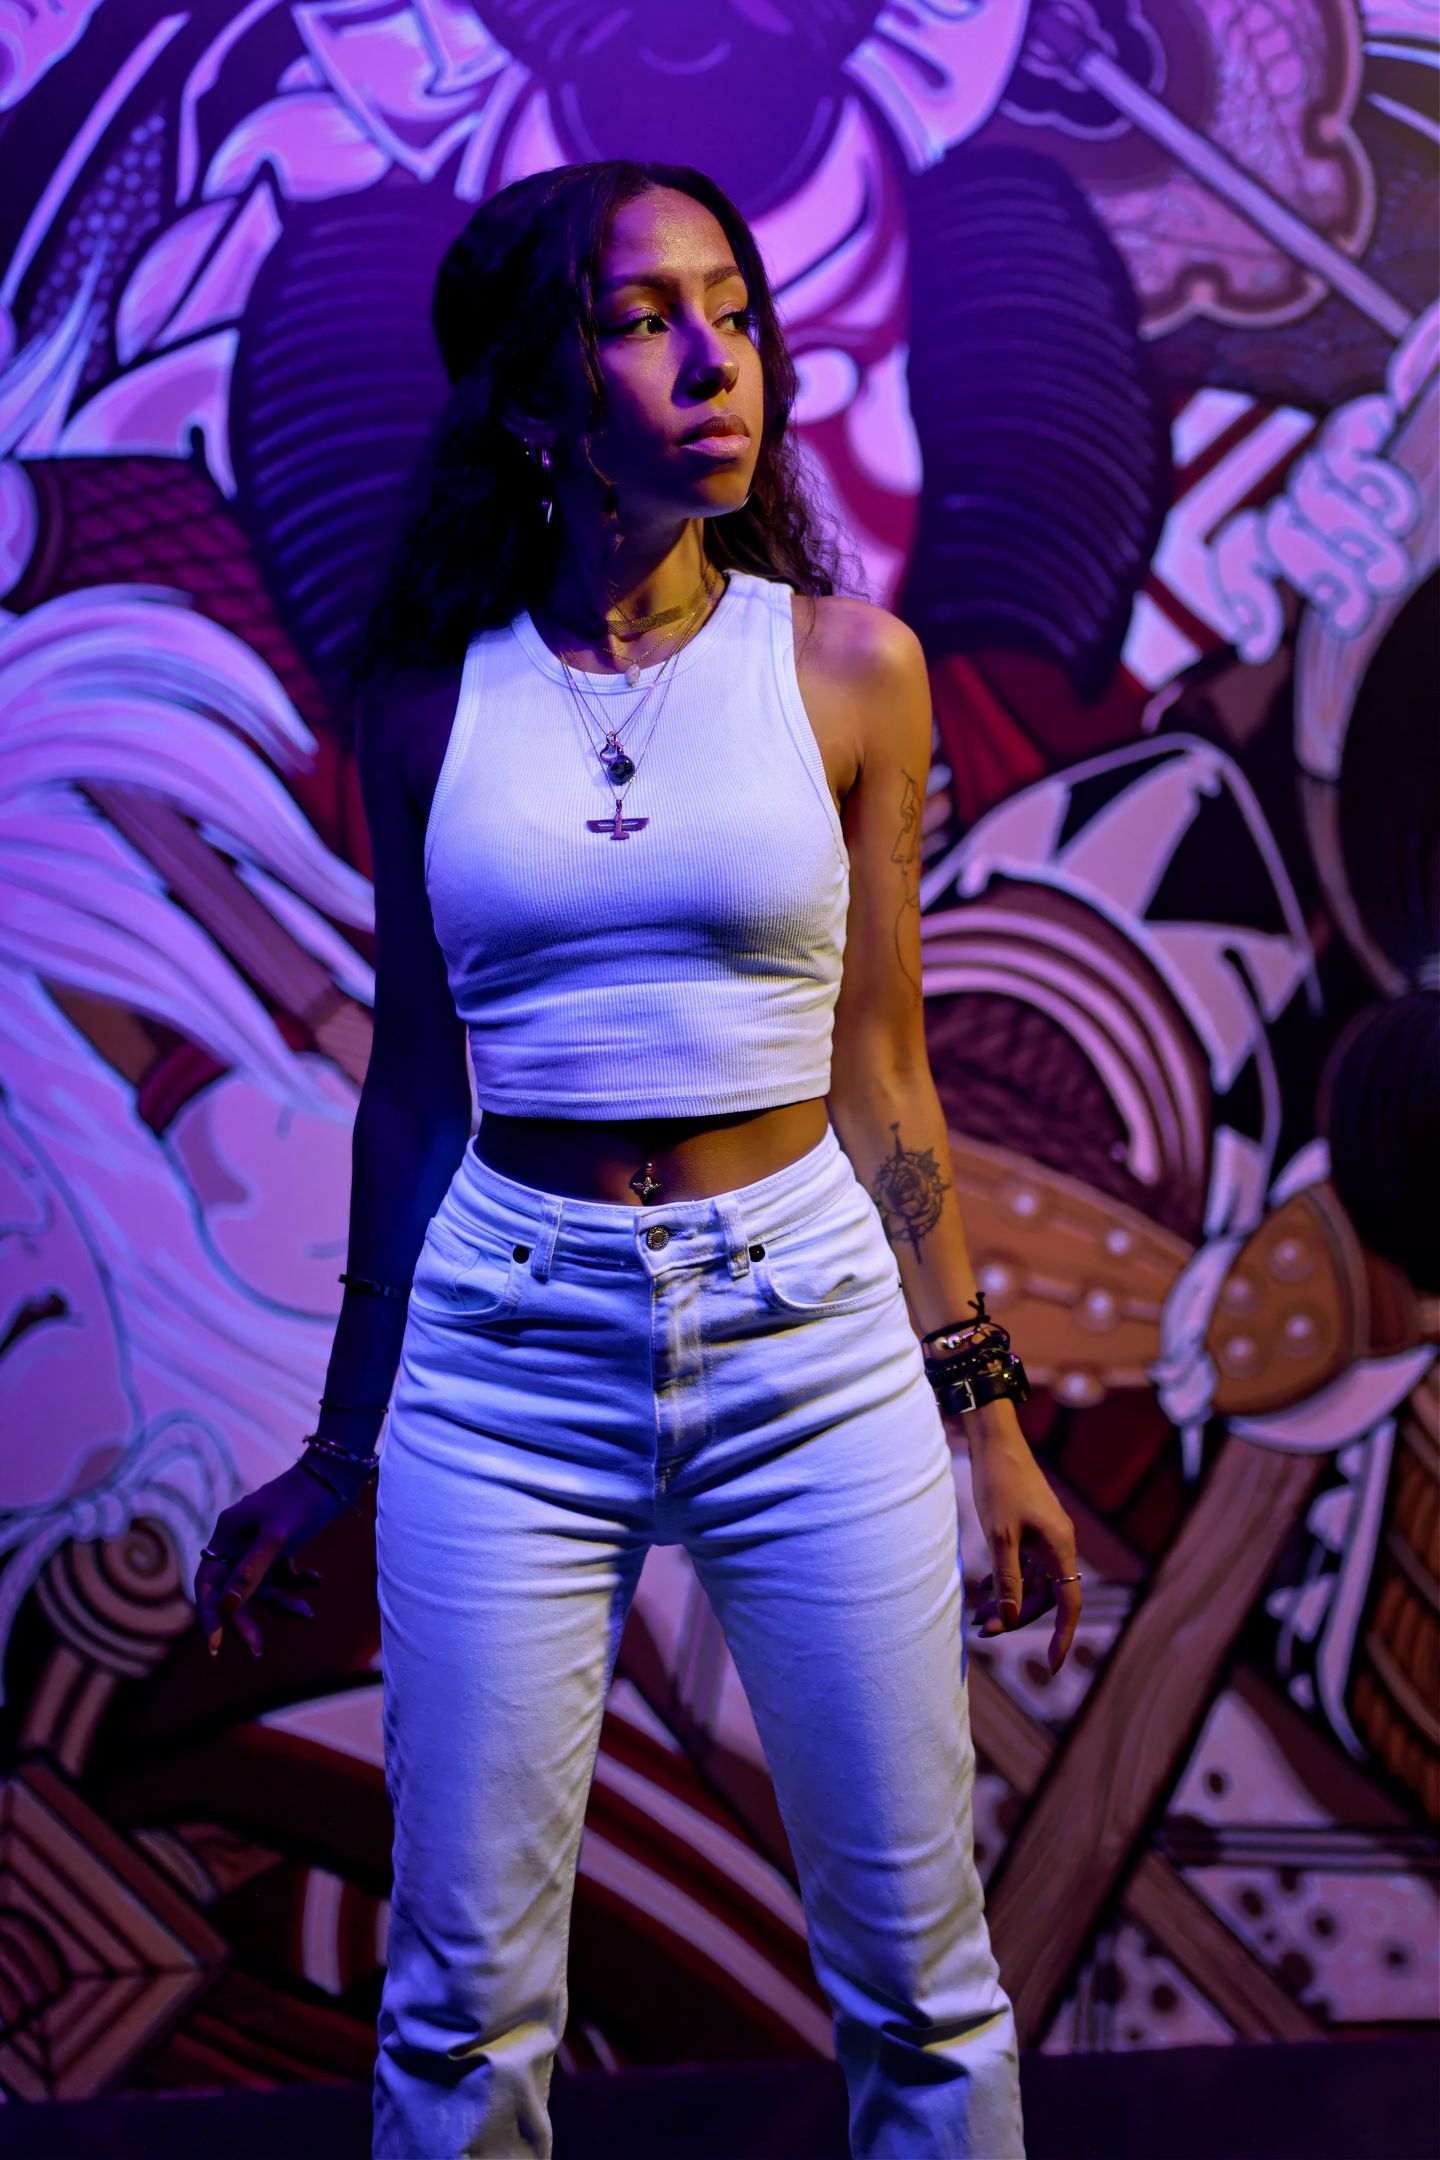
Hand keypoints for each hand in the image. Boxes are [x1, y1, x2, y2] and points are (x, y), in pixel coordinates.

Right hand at [195, 1462, 341, 1658]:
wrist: (335, 1475)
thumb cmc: (302, 1500)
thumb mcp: (277, 1537)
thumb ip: (250, 1573)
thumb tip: (225, 1608)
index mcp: (226, 1535)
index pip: (207, 1583)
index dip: (208, 1615)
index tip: (215, 1645)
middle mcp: (237, 1541)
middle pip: (233, 1591)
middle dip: (247, 1618)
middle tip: (257, 1649)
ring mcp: (258, 1545)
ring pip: (262, 1587)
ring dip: (283, 1600)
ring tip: (307, 1614)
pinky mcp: (280, 1546)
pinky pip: (281, 1577)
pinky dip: (297, 1582)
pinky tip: (316, 1577)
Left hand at [963, 1403, 1080, 1674]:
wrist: (995, 1443)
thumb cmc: (999, 1484)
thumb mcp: (999, 1537)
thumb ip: (1007, 1580)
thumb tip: (1011, 1619)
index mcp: (1060, 1547)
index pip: (1069, 1605)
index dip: (1062, 1636)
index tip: (1051, 1666)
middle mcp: (1060, 1545)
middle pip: (1047, 1597)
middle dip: (1017, 1617)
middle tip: (981, 1629)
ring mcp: (1046, 1537)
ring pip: (1034, 1583)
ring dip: (1009, 1601)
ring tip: (977, 1616)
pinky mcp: (1032, 1530)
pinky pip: (1025, 1567)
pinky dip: (1006, 1581)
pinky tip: (982, 1590)